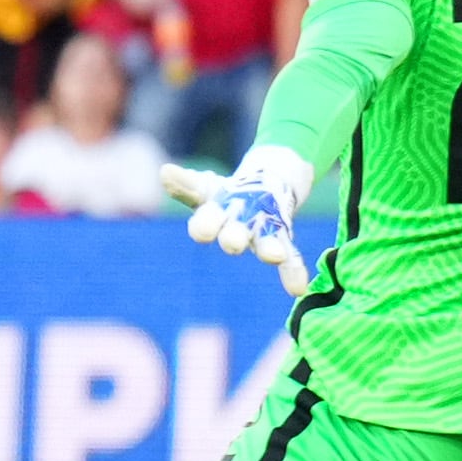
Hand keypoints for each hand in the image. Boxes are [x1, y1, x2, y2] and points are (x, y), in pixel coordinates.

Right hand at [163, 145, 312, 295]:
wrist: (263, 190)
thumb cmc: (226, 195)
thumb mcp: (204, 186)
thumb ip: (185, 184)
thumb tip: (164, 172)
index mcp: (213, 218)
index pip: (205, 223)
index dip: (203, 227)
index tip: (201, 232)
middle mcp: (236, 232)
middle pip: (233, 236)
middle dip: (232, 238)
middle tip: (233, 243)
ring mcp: (261, 235)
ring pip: (264, 244)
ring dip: (269, 250)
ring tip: (276, 256)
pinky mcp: (283, 237)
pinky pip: (290, 257)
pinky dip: (293, 272)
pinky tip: (297, 288)